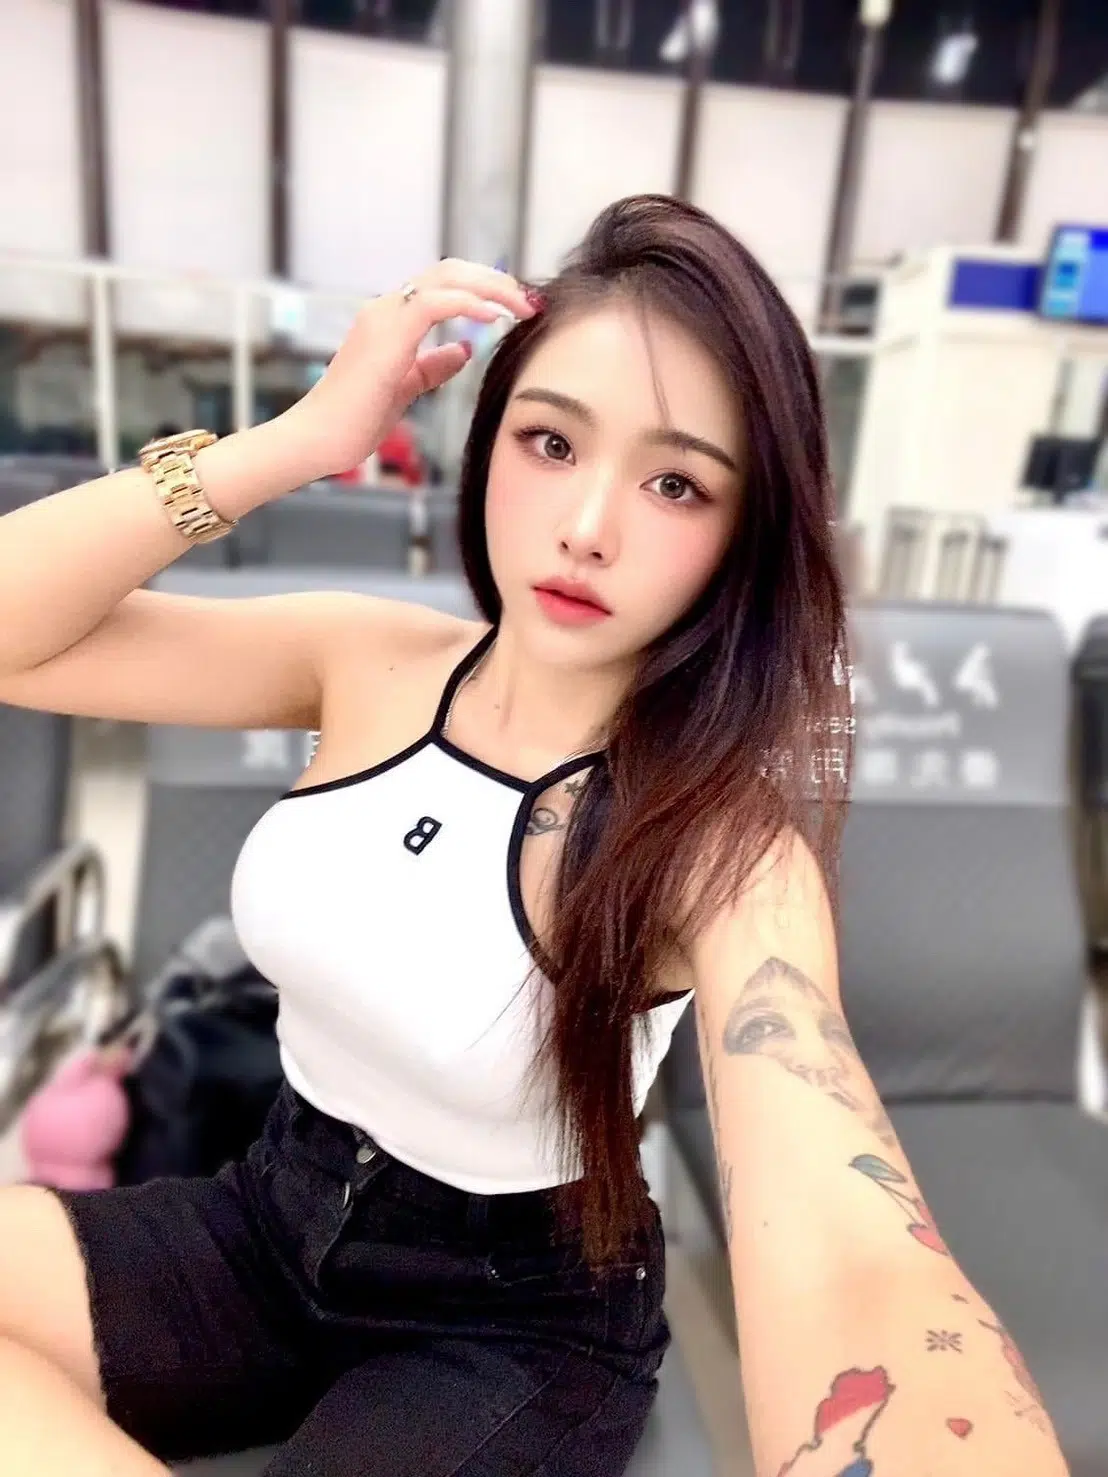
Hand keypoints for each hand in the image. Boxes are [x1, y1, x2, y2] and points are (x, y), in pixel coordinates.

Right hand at [284, 260, 536, 480]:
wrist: (318, 439)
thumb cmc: (354, 421)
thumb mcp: (406, 389)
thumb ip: (433, 366)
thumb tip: (465, 349)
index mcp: (391, 320)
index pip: (444, 285)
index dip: (483, 289)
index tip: (517, 307)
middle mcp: (386, 308)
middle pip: (450, 271)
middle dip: (495, 281)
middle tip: (529, 300)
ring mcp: (384, 316)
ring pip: (447, 278)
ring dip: (491, 288)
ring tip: (522, 305)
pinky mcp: (387, 333)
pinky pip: (436, 302)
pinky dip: (470, 303)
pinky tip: (494, 317)